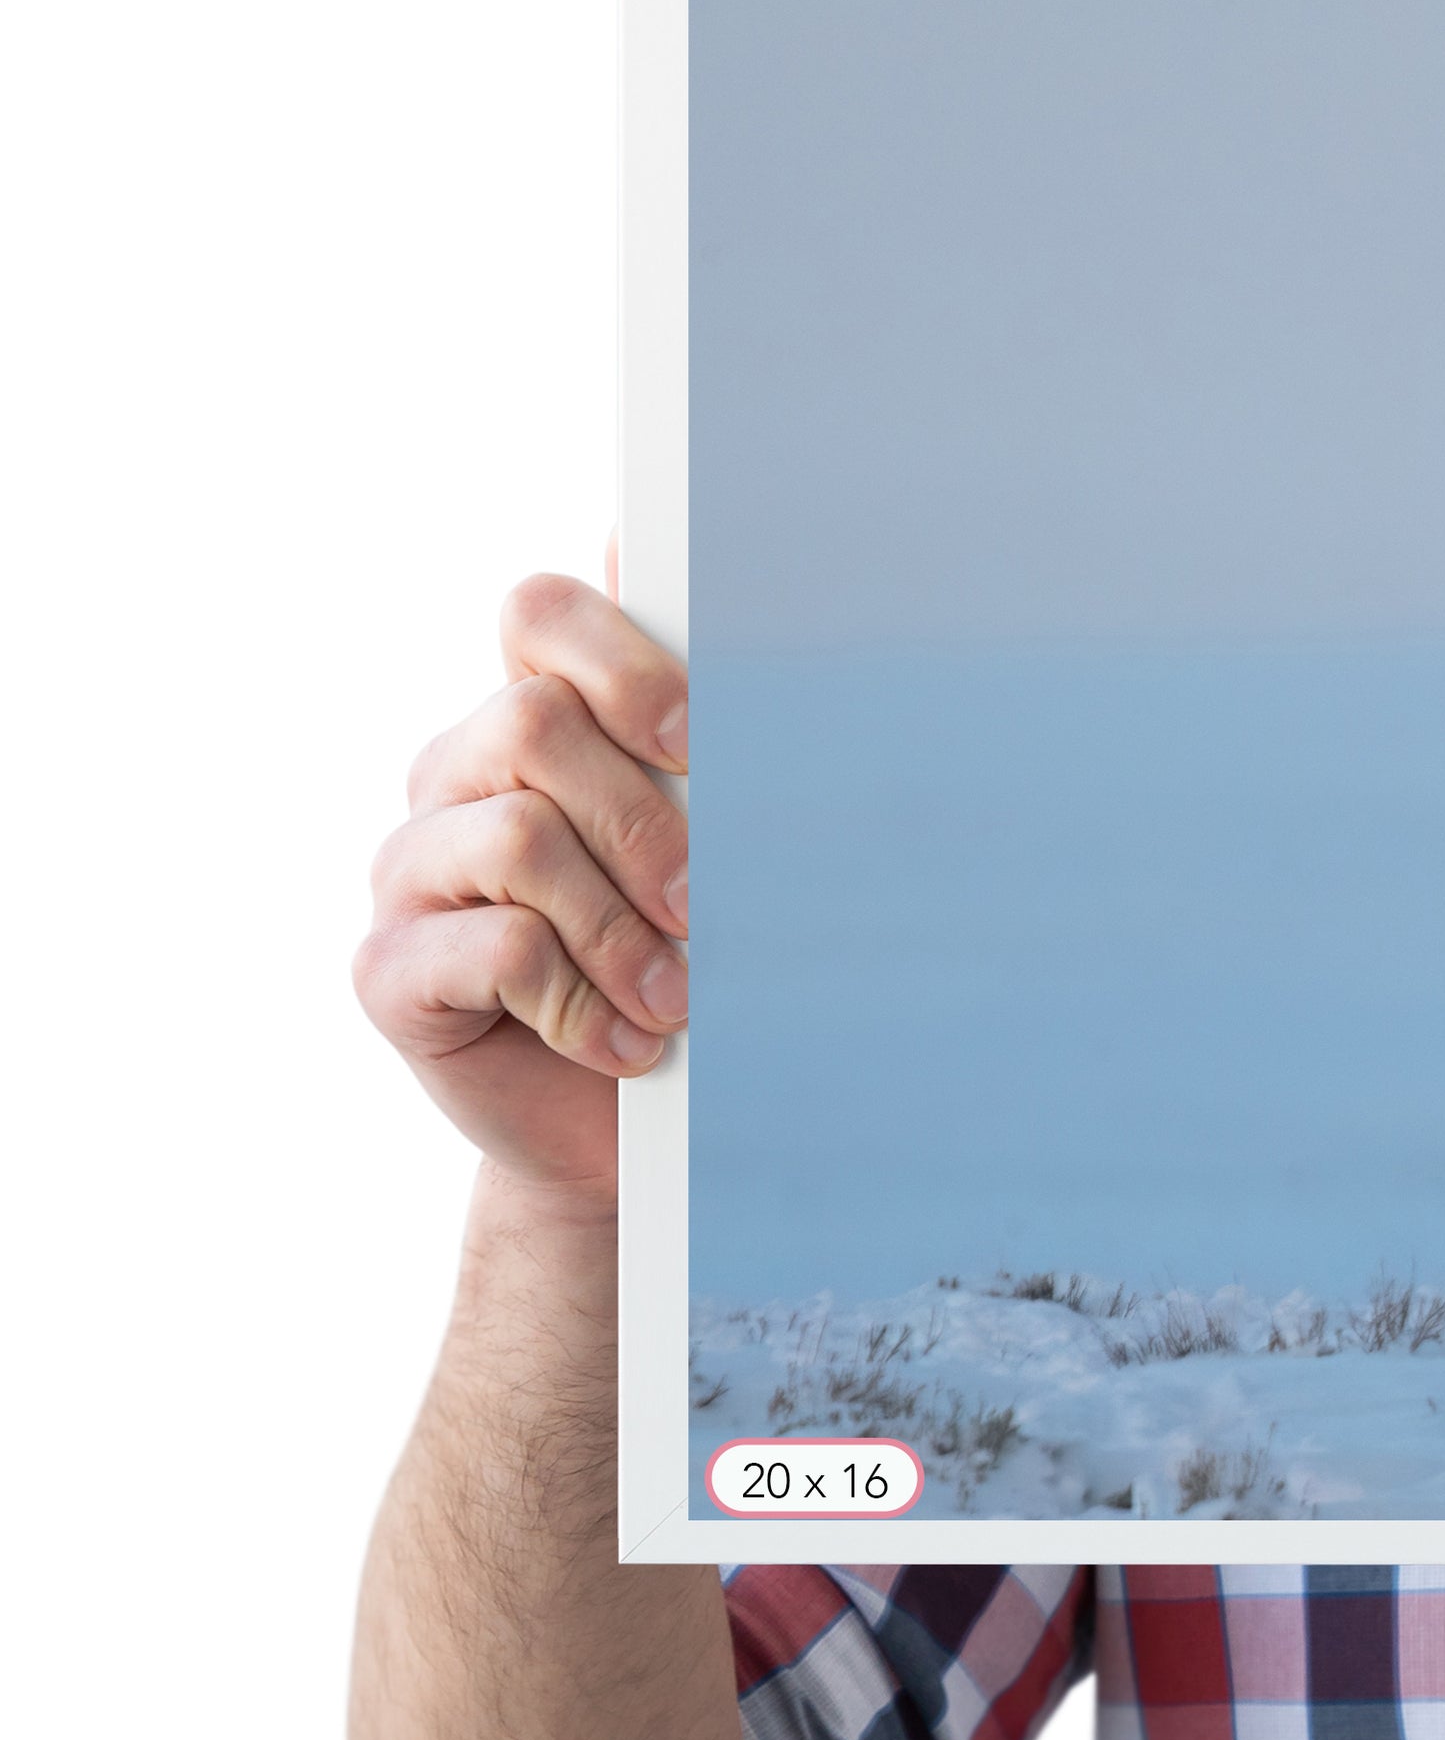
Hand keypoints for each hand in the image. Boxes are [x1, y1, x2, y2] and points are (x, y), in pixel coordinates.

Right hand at [351, 572, 689, 1206]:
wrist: (622, 1126)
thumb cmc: (681, 965)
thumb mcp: (713, 852)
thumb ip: (714, 749)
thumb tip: (761, 623)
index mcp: (532, 720)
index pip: (542, 614)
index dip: (623, 660)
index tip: (701, 740)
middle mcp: (455, 777)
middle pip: (532, 724)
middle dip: (643, 820)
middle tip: (708, 907)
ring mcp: (410, 869)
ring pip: (520, 838)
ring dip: (623, 927)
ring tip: (678, 997)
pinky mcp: (388, 969)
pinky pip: (495, 948)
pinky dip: (582, 1001)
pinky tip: (625, 1041)